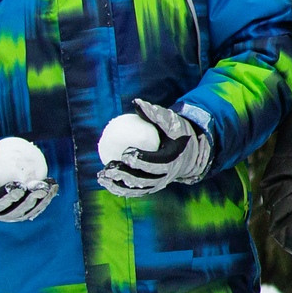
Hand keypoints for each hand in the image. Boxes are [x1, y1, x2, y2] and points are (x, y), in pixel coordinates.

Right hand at [0, 133, 58, 222]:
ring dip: (40, 201)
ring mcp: (8, 216)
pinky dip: (43, 200)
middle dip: (29, 201)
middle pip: (14, 210)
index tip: (20, 185)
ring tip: (49, 187)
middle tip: (40, 188)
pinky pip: (32, 209)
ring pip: (26, 212)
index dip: (8, 196)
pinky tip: (52, 187)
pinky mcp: (17, 214)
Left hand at [98, 100, 212, 196]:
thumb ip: (155, 113)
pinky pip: (136, 190)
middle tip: (109, 168)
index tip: (126, 152)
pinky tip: (107, 183)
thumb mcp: (171, 121)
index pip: (157, 162)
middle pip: (145, 179)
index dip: (142, 160)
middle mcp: (168, 175)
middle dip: (126, 175)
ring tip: (103, 177)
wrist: (189, 150)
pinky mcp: (153, 186)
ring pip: (139, 187)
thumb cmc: (176, 132)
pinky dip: (122, 189)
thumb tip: (136, 102)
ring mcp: (160, 183)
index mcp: (174, 159)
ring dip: (120, 185)